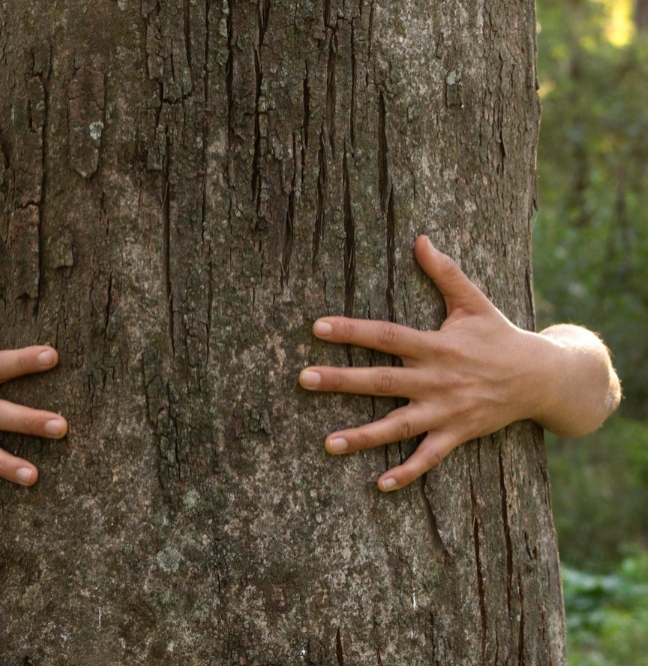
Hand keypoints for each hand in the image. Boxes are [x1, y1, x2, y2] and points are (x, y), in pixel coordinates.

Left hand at [298, 236, 552, 491]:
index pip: (386, 336)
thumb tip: (420, 239)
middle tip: (303, 380)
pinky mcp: (457, 434)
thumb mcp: (474, 302)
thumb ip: (445, 273)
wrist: (543, 378)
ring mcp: (446, 410)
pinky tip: (379, 484)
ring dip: (363, 435)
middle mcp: (437, 379)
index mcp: (437, 345)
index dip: (352, 330)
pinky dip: (407, 472)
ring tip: (328, 443)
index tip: (317, 327)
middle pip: (382, 380)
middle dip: (341, 380)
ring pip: (399, 425)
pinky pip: (429, 457)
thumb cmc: (500, 335)